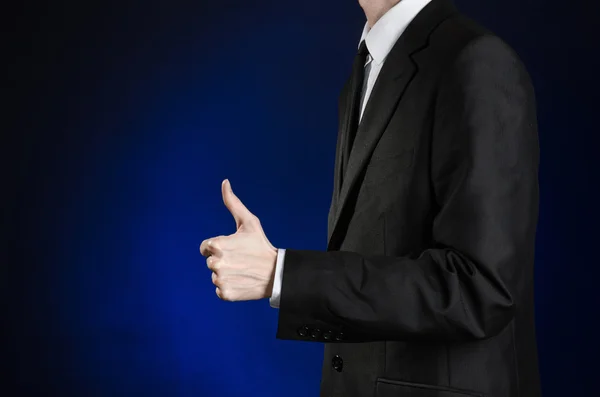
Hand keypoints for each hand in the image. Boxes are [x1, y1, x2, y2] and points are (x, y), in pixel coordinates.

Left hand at [200, 179, 277, 301]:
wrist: (277, 273)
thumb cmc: (261, 245)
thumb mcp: (249, 222)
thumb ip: (232, 203)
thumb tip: (224, 182)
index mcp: (217, 244)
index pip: (205, 248)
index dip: (219, 247)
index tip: (234, 249)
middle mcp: (215, 263)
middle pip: (210, 262)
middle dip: (223, 261)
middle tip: (241, 260)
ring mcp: (219, 280)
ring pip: (215, 276)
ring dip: (227, 274)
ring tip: (243, 271)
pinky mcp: (224, 294)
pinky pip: (220, 290)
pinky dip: (230, 287)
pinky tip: (243, 281)